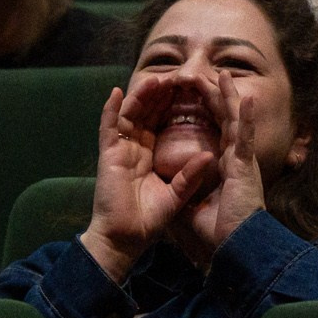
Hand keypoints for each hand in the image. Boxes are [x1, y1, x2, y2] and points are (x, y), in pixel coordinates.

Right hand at [79, 77, 215, 281]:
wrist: (125, 239)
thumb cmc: (147, 221)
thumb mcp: (176, 195)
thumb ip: (189, 176)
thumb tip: (208, 156)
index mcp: (148, 156)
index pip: (160, 124)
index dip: (171, 106)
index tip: (186, 90)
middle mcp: (133, 149)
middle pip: (145, 114)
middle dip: (158, 95)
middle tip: (174, 77)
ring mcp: (119, 150)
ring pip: (129, 115)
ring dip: (140, 96)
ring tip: (155, 80)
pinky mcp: (108, 156)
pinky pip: (108, 128)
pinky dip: (110, 109)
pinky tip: (117, 92)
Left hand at [181, 71, 267, 258]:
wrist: (237, 245)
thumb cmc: (221, 230)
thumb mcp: (196, 204)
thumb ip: (189, 189)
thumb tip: (176, 184)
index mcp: (225, 165)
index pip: (212, 131)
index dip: (204, 113)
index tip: (192, 98)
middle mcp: (235, 158)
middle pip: (223, 120)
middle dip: (214, 97)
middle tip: (207, 77)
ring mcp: (242, 160)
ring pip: (235, 120)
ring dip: (229, 97)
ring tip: (222, 76)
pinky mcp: (246, 167)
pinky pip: (245, 137)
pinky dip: (246, 117)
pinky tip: (245, 99)